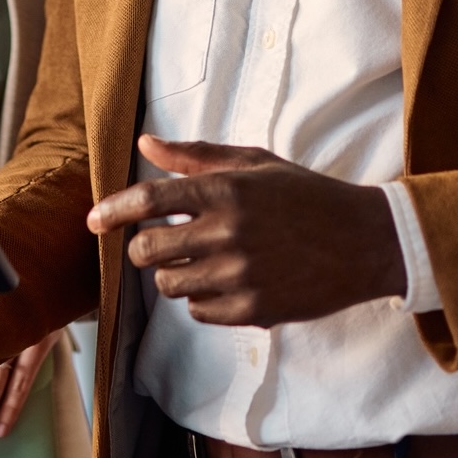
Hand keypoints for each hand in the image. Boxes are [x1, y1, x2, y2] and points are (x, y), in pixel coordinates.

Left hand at [86, 135, 405, 327]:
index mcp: (226, 189)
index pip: (150, 200)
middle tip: (159, 240)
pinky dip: (201, 300)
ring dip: (174, 273)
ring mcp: (241, 275)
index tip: (93, 221)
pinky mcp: (254, 310)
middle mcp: (229, 232)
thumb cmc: (304, 195)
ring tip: (200, 258)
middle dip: (143, 247)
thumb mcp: (254, 163)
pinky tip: (225, 281)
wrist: (364, 241)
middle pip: (148, 249)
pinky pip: (199, 313)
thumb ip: (195, 155)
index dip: (113, 210)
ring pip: (170, 285)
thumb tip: (145, 145)